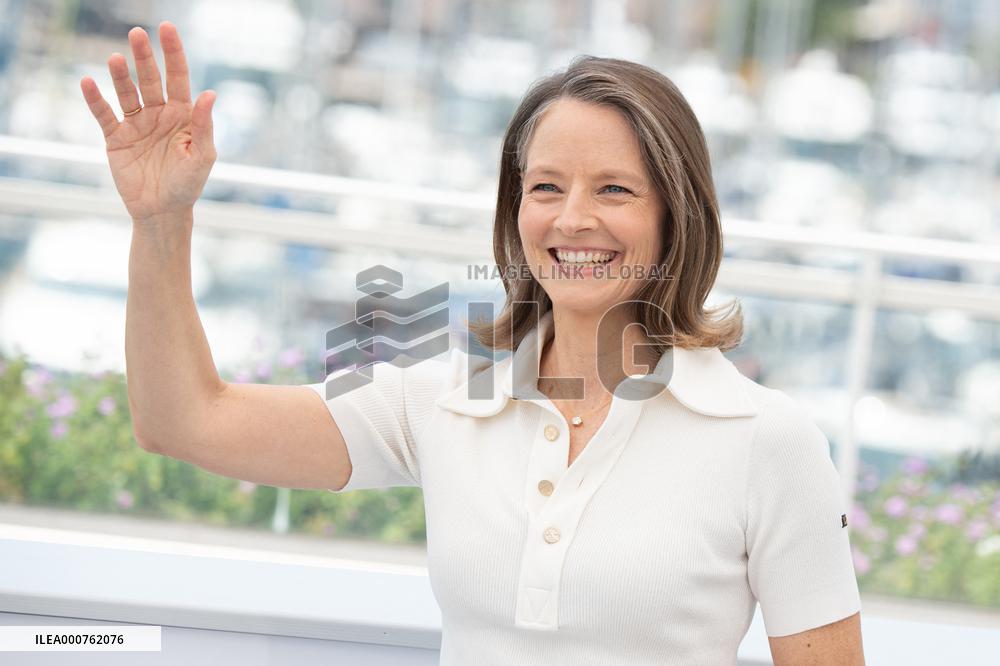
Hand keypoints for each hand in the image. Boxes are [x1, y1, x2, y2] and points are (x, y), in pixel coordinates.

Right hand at [80, 21, 216, 223]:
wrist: (162, 211)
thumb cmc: (188, 185)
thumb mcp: (202, 156)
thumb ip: (203, 126)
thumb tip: (209, 94)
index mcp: (182, 115)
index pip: (178, 77)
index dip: (173, 53)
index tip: (167, 28)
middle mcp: (158, 114)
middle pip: (150, 79)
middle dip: (145, 57)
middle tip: (137, 34)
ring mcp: (136, 124)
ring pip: (127, 93)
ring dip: (121, 75)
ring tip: (116, 58)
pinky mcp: (116, 138)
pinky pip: (104, 115)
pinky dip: (96, 100)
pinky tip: (89, 82)